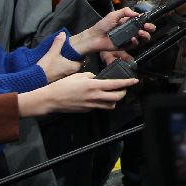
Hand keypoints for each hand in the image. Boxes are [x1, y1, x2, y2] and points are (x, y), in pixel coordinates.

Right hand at [17, 72, 137, 115]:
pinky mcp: (87, 110)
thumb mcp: (78, 75)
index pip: (115, 84)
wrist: (51, 99)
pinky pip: (100, 107)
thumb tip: (98, 79)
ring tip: (112, 94)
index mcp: (93, 85)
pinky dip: (103, 103)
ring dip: (114, 100)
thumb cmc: (62, 85)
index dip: (127, 83)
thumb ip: (91, 76)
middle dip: (123, 93)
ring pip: (110, 105)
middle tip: (124, 88)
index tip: (135, 81)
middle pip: (117, 97)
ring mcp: (91, 105)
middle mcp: (94, 96)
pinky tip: (99, 98)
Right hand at [37, 32, 81, 82]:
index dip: (81, 55)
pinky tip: (58, 62)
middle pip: (77, 63)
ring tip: (64, 56)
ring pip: (71, 67)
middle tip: (71, 52)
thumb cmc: (47, 66)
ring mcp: (66, 76)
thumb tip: (63, 33)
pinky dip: (63, 67)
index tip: (78, 50)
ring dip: (68, 63)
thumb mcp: (52, 52)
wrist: (36, 78)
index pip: (83, 60)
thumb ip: (58, 42)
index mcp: (74, 66)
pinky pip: (64, 71)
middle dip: (75, 58)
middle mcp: (72, 72)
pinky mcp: (59, 78)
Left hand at [71, 8, 155, 54]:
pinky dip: (136, 41)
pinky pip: (136, 45)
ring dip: (145, 35)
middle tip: (147, 26)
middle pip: (146, 30)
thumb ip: (125, 11)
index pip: (142, 20)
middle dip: (150, 27)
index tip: (146, 19)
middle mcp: (132, 30)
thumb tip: (137, 13)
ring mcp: (130, 38)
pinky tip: (133, 38)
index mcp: (129, 21)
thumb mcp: (113, 15)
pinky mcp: (127, 46)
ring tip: (141, 32)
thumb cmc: (103, 25)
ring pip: (144, 38)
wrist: (94, 37)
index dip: (147, 20)